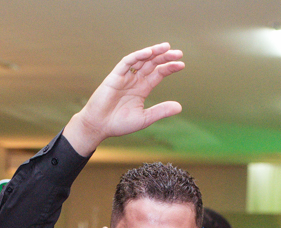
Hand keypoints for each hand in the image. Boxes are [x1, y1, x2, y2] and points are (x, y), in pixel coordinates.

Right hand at [61, 43, 184, 156]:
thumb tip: (180, 107)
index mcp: (142, 88)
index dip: (169, 68)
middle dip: (165, 57)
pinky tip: (148, 53)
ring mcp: (125, 77)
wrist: (98, 126)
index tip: (181, 65)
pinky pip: (127, 62)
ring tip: (166, 47)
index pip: (158, 73)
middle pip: (152, 63)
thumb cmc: (119, 124)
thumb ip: (161, 111)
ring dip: (153, 52)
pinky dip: (137, 56)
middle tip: (178, 53)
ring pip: (141, 59)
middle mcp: (135, 80)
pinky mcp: (115, 76)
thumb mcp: (144, 118)